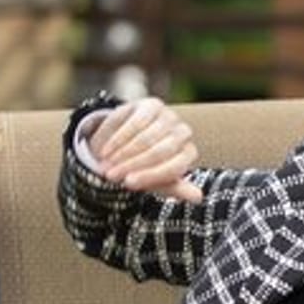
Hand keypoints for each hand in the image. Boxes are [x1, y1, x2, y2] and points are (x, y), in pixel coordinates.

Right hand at [88, 97, 202, 202]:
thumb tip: (198, 198)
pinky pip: (135, 122)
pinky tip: (105, 150)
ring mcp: (169, 117)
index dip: (150, 175)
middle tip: (111, 175)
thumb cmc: (147, 165)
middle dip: (132, 165)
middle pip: (159, 151)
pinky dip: (118, 138)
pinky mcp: (153, 105)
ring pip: (145, 137)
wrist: (132, 141)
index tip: (128, 183)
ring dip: (122, 153)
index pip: (174, 166)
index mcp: (188, 153)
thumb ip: (176, 188)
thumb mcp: (158, 181)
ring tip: (105, 165)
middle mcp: (183, 133)